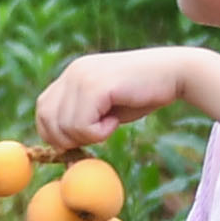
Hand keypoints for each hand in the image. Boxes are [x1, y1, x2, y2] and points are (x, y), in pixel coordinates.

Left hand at [31, 44, 209, 154]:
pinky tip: (116, 120)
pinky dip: (99, 133)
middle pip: (46, 120)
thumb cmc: (145, 93)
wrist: (177, 73)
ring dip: (89, 135)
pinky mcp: (95, 85)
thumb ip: (81, 116)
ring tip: (112, 121)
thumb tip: (59, 148)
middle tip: (99, 132)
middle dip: (70, 139)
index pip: (43, 110)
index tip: (84, 137)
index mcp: (72, 75)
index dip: (57, 133)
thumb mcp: (105, 106)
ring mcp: (82, 76)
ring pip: (64, 127)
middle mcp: (72, 72)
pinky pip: (81, 125)